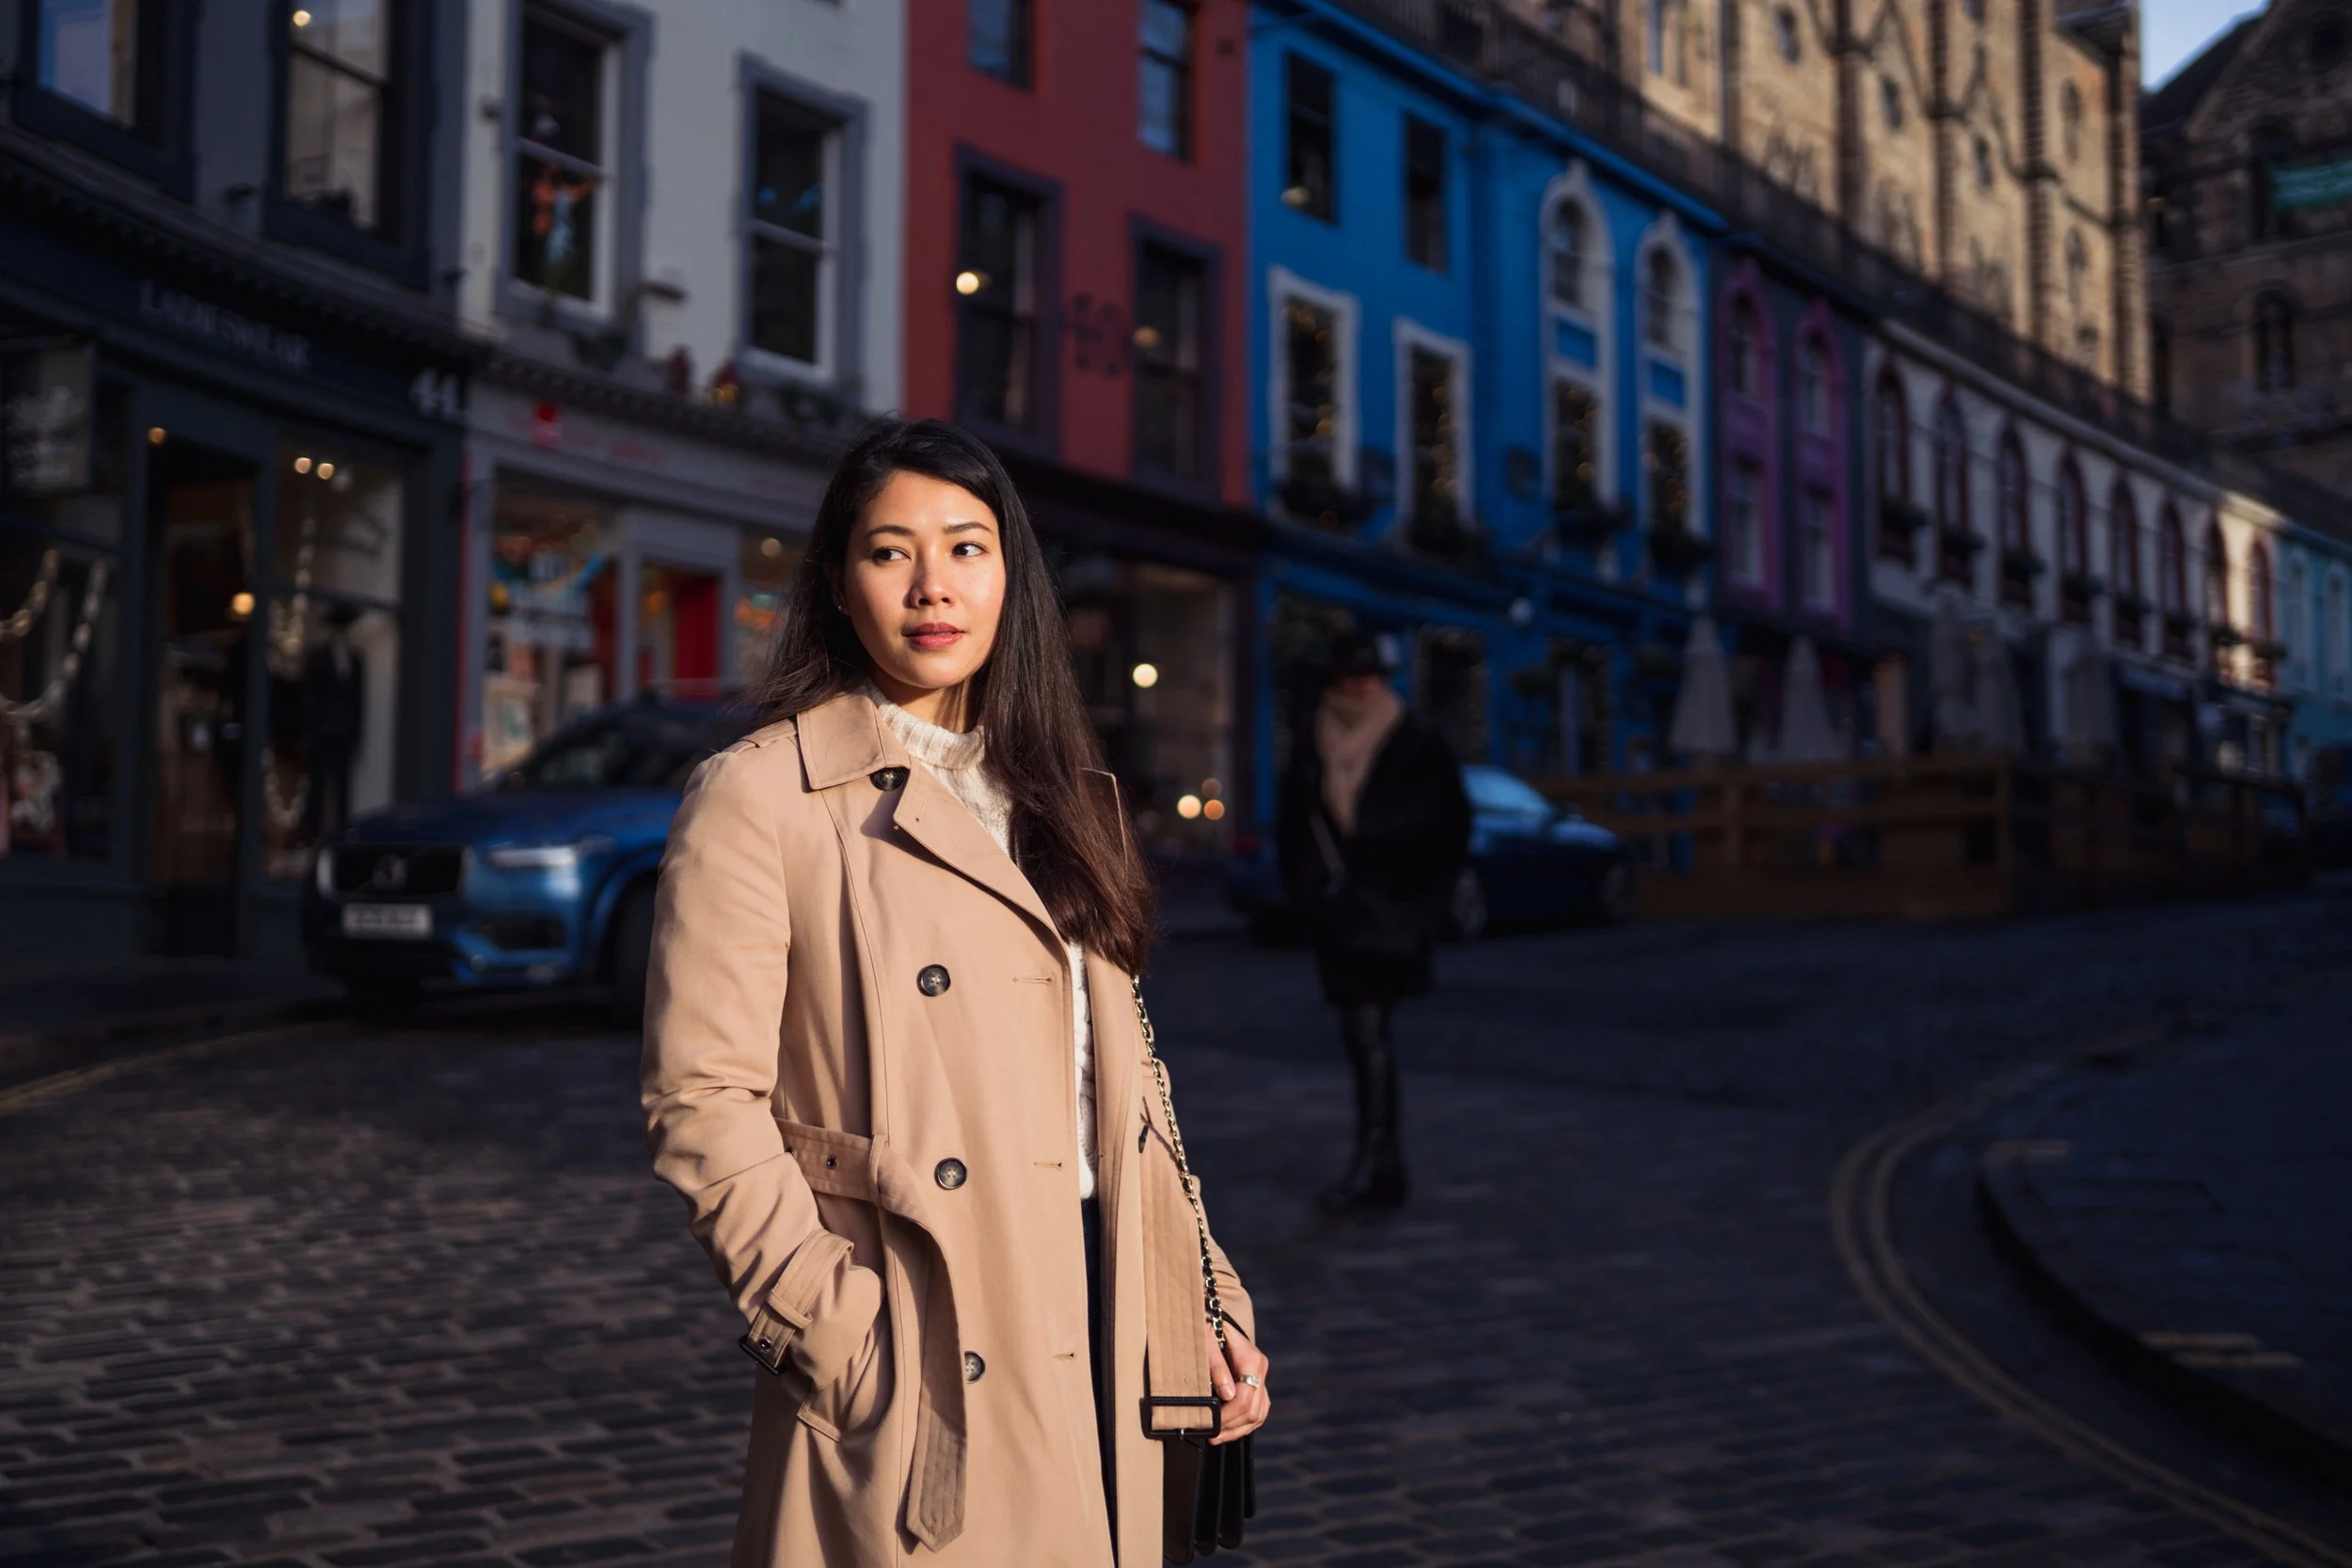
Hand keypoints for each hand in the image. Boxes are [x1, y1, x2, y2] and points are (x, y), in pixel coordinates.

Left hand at [1206, 1320, 1269, 1443]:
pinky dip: (1245, 1424)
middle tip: (1209, 1434)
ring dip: (1238, 1429)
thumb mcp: (1205, 1342)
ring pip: (1258, 1414)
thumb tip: (1228, 1396)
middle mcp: (1261, 1370)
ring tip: (1216, 1436)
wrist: (1214, 1318)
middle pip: (1253, 1410)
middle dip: (1231, 1426)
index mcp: (1252, 1359)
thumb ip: (1216, 1367)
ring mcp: (1262, 1377)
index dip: (1227, 1416)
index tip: (1209, 1424)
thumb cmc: (1205, 1328)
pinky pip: (1258, 1411)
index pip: (1244, 1398)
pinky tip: (1228, 1430)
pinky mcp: (1258, 1384)